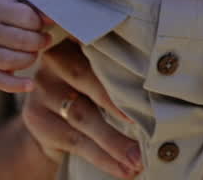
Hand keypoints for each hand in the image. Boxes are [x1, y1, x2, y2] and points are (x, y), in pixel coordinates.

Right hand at [0, 0, 52, 92]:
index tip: (44, 23)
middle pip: (21, 40)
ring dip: (30, 58)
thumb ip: (37, 7)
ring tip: (35, 52)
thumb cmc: (9, 11)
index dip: (40, 22)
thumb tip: (52, 18)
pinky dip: (16, 85)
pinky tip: (31, 85)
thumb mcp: (20, 2)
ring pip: (10, 61)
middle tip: (45, 39)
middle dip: (39, 41)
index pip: (26, 17)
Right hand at [19, 38, 143, 178]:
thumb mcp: (101, 66)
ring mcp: (42, 87)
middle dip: (122, 108)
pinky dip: (103, 157)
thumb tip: (167, 83)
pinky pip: (75, 140)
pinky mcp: (35, 116)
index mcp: (78, 36)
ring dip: (115, 142)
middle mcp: (55, 57)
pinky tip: (123, 168)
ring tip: (139, 161)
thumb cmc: (91, 83)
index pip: (100, 44)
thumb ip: (121, 66)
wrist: (48, 113)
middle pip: (89, 80)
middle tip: (153, 132)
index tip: (148, 76)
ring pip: (84, 116)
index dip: (121, 60)